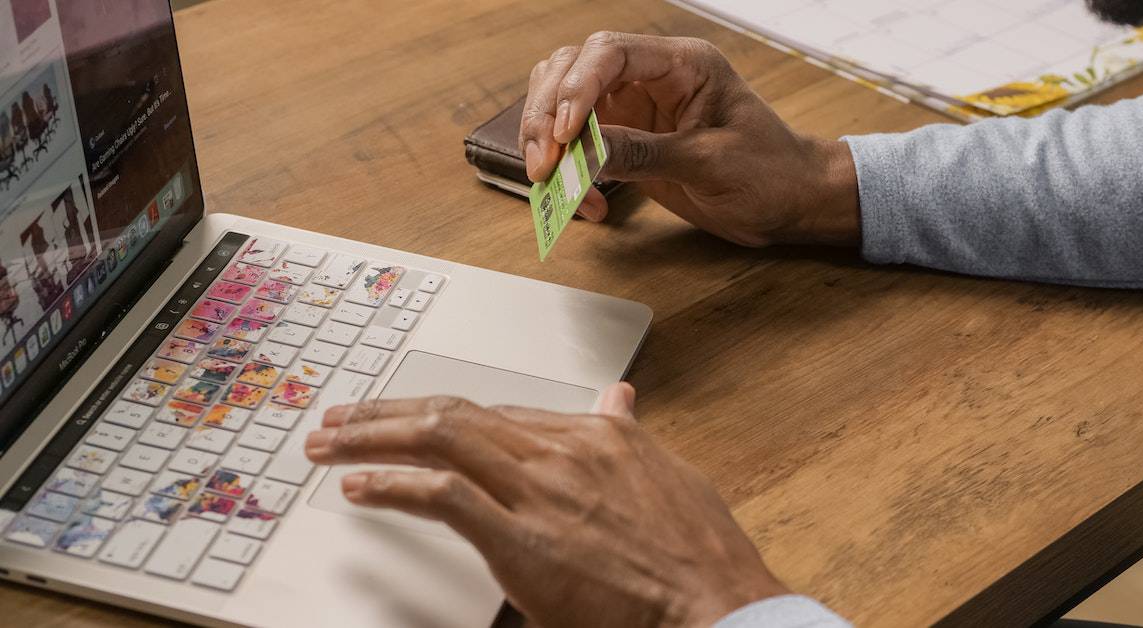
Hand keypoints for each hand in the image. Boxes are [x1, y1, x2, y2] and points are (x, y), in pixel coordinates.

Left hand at [305, 383, 789, 627]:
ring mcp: (540, 491)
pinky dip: (394, 486)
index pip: (497, 414)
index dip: (442, 414)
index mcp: (595, 435)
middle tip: (341, 418)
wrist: (717, 605)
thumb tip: (619, 398)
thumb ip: (629, 434)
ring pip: (440, 439)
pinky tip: (361, 487)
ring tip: (331, 443)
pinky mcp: (523, 539)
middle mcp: (562, 450)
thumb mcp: (668, 475)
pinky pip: (443, 497)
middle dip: (389, 412)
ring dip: (374, 436)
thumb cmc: (699, 556)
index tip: (408, 418)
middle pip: (456, 414)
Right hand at [519, 32, 859, 246]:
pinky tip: (585, 202)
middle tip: (545, 165)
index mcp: (683, 64)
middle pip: (572, 70)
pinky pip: (578, 145)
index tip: (564, 134)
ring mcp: (635, 107)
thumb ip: (644, 153)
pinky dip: (568, 172)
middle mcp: (652, 77)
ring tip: (553, 182)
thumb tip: (584, 150)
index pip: (610, 53)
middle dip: (547, 115)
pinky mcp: (626, 140)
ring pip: (563, 101)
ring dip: (547, 141)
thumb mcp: (708, 163)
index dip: (577, 89)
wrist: (790, 203)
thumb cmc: (769, 172)